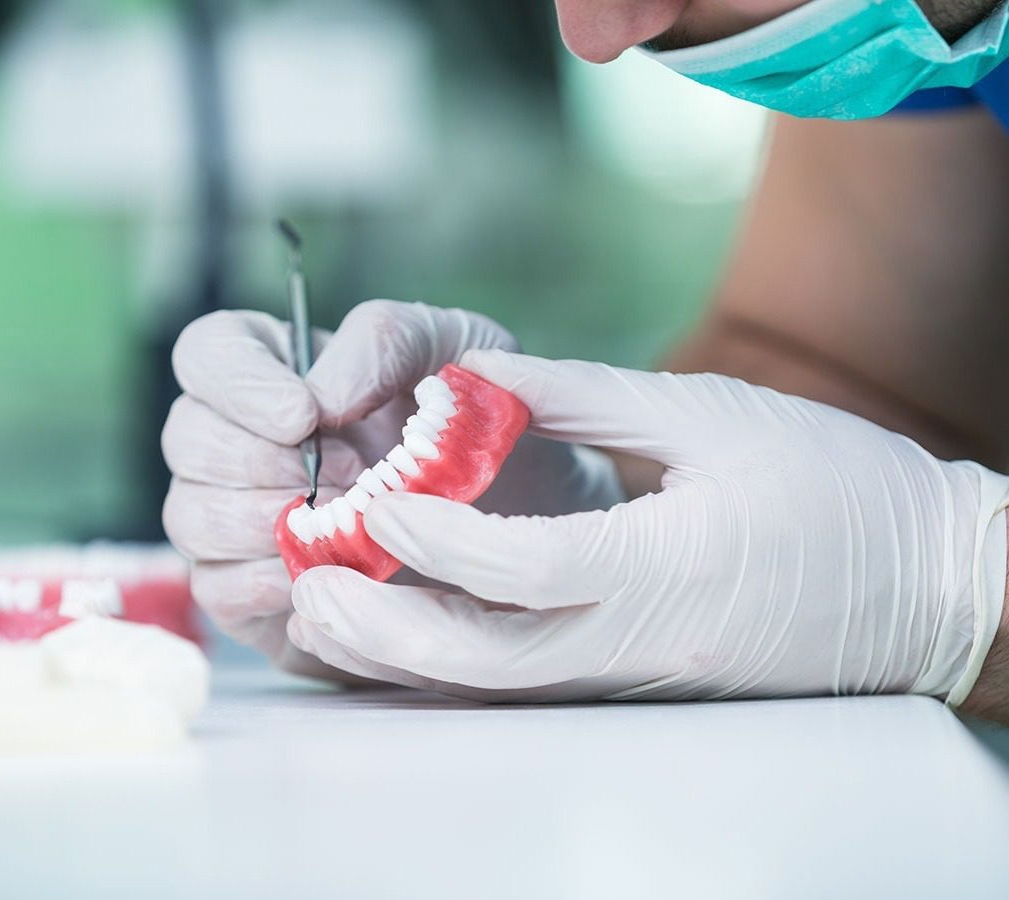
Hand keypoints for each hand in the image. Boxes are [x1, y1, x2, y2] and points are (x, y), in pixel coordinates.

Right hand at [161, 304, 622, 679]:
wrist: (515, 526)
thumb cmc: (478, 430)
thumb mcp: (455, 351)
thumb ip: (385, 341)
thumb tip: (319, 395)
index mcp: (279, 369)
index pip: (207, 353)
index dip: (239, 384)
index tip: (303, 416)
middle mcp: (241, 440)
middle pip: (187, 437)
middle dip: (263, 462)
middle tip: (351, 479)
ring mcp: (235, 519)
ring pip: (191, 515)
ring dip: (269, 522)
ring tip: (352, 526)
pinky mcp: (250, 593)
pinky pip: (219, 589)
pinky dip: (272, 581)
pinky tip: (332, 575)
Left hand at [287, 350, 1008, 704]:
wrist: (923, 585)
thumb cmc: (835, 488)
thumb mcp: (713, 415)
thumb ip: (585, 394)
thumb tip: (476, 378)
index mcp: (670, 567)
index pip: (531, 566)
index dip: (442, 536)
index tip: (376, 497)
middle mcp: (641, 641)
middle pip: (488, 659)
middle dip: (386, 628)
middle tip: (306, 583)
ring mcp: (636, 675)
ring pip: (494, 683)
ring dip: (402, 652)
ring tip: (325, 607)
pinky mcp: (635, 680)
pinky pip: (524, 682)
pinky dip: (450, 659)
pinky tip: (399, 626)